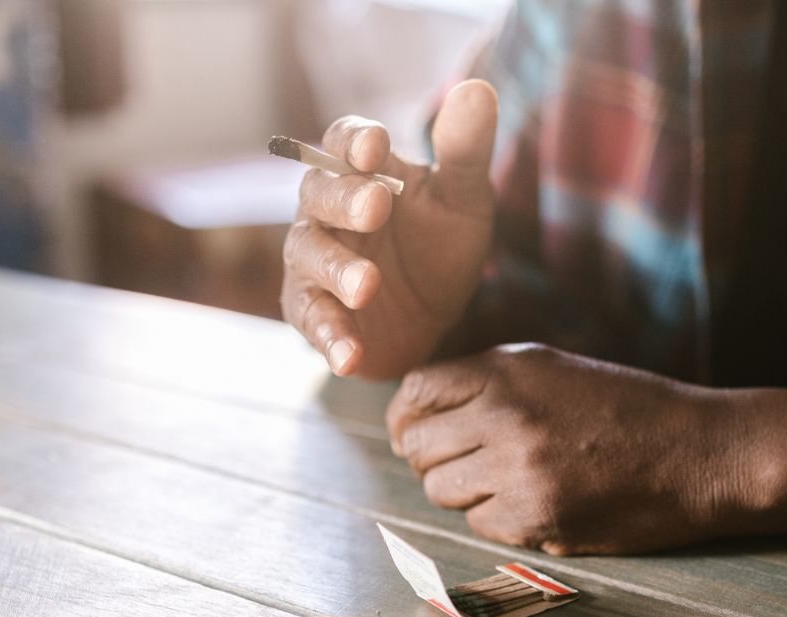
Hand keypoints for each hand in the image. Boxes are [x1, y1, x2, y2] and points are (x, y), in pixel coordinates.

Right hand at [280, 80, 498, 379]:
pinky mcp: (312, 313)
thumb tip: (477, 89)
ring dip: (337, 269)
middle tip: (377, 206)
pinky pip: (313, 321)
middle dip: (345, 199)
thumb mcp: (465, 200)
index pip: (342, 141)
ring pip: (309, 255)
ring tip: (369, 285)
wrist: (435, 319)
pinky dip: (330, 338)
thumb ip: (466, 150)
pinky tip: (350, 356)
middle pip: (318, 192)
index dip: (354, 141)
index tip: (376, 146)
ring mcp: (314, 263)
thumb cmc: (440, 246)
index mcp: (361, 172)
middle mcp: (327, 211)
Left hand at [385, 344, 746, 554]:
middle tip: (457, 462)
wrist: (702, 451)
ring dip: (461, 489)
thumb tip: (418, 412)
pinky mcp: (535, 518)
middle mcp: (504, 414)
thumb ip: (487, 382)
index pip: (416, 391)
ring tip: (501, 481)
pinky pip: (478, 523)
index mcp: (507, 370)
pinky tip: (532, 502)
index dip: (405, 415)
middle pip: (418, 445)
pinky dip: (495, 518)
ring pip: (440, 489)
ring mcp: (517, 469)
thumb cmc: (628, 407)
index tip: (411, 432)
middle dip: (429, 456)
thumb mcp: (552, 369)